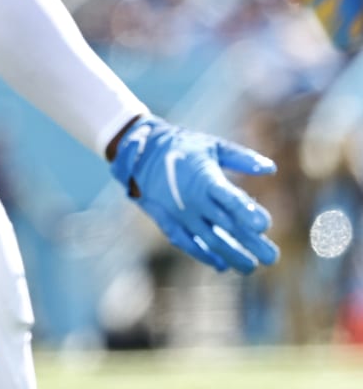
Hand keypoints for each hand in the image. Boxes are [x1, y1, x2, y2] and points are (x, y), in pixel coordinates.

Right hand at [110, 115, 278, 272]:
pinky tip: (220, 265)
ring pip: (208, 239)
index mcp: (205, 178)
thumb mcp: (212, 145)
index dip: (247, 212)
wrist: (139, 150)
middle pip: (226, 225)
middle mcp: (193, 199)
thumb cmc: (184, 146)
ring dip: (231, 255)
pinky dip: (202, 255)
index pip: (230, 198)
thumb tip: (271, 168)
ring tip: (251, 267)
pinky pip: (185, 242)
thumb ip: (241, 158)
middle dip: (251, 243)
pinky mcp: (166, 219)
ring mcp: (179, 212)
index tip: (265, 226)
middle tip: (272, 258)